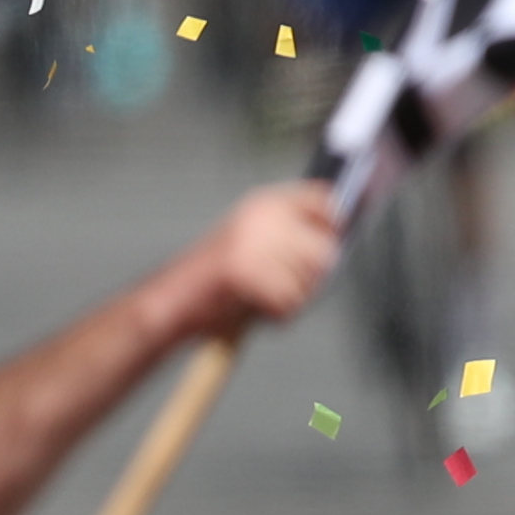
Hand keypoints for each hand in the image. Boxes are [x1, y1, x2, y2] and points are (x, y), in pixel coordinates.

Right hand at [179, 182, 342, 335]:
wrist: (174, 299)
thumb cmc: (221, 278)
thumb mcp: (258, 241)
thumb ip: (295, 234)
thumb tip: (339, 235)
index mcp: (263, 204)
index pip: (322, 200)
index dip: (334, 222)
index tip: (333, 235)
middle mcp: (259, 217)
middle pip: (325, 248)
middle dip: (312, 276)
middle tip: (281, 284)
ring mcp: (251, 242)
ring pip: (311, 280)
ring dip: (293, 297)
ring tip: (263, 295)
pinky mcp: (244, 270)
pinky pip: (288, 302)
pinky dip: (278, 315)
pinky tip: (255, 308)